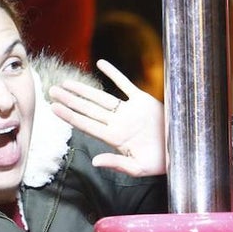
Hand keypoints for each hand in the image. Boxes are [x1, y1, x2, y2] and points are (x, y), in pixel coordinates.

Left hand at [48, 59, 165, 176]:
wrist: (181, 152)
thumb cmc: (160, 163)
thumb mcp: (138, 168)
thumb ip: (117, 163)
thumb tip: (95, 162)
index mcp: (115, 138)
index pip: (86, 124)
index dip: (70, 115)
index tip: (54, 108)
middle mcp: (118, 123)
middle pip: (88, 109)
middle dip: (70, 100)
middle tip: (51, 91)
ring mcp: (129, 111)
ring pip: (101, 97)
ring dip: (84, 90)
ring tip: (66, 83)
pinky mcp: (143, 101)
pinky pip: (125, 84)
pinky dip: (113, 73)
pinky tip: (100, 63)